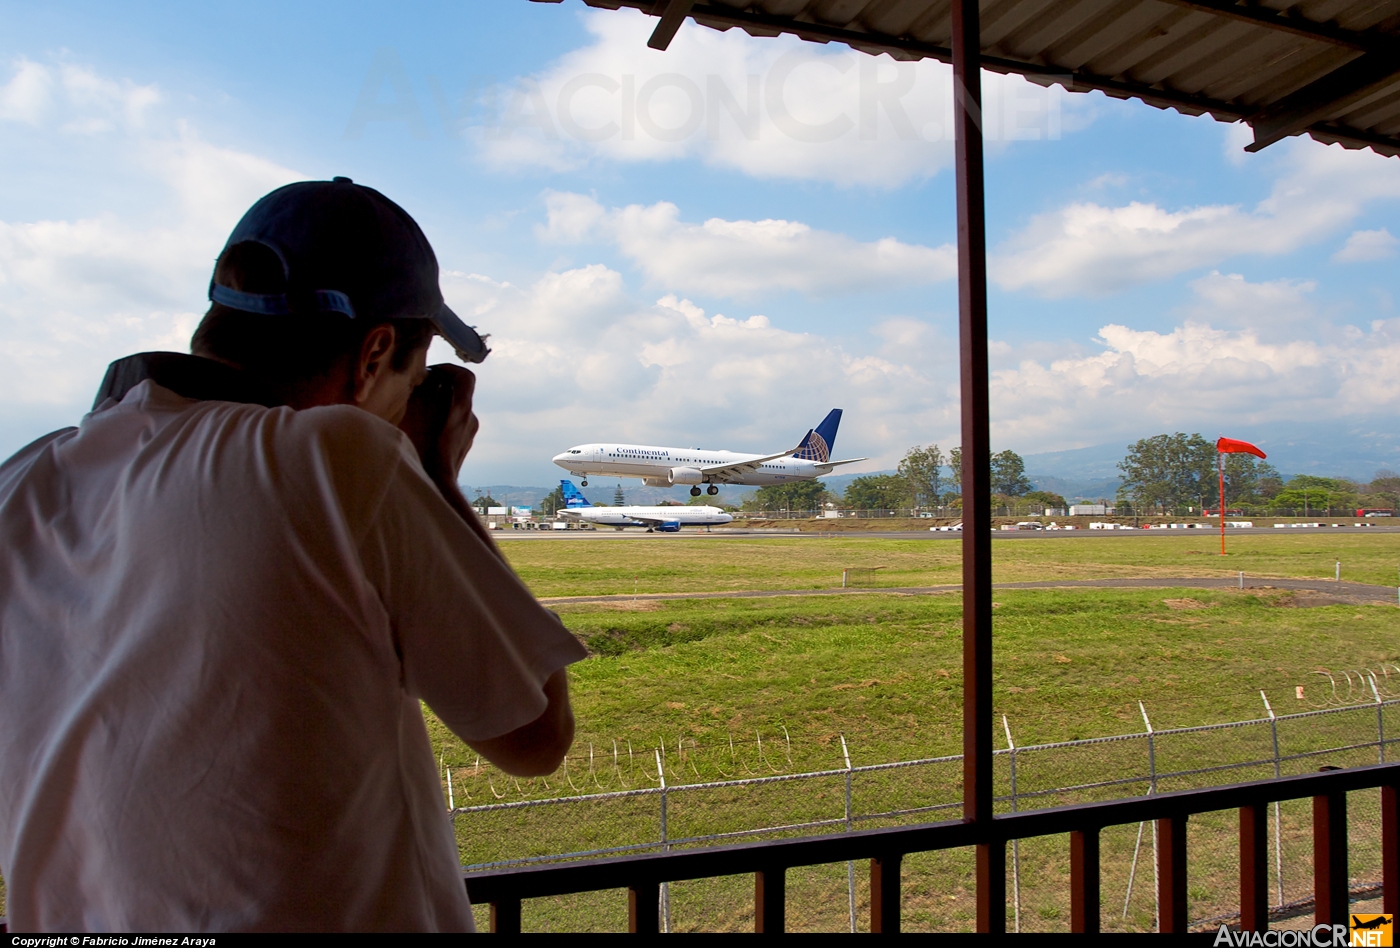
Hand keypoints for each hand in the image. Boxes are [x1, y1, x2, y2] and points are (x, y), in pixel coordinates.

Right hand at [399, 364, 478, 480]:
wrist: (435, 491)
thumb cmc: (420, 455)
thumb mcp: (411, 419)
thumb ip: (418, 395)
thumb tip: (422, 380)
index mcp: (461, 411)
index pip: (466, 377)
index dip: (449, 369)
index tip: (430, 372)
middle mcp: (471, 420)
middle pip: (459, 393)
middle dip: (439, 386)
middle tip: (418, 388)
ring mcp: (469, 435)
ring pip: (456, 410)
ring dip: (438, 404)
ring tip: (416, 409)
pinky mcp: (463, 447)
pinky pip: (455, 424)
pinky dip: (441, 419)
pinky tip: (421, 428)